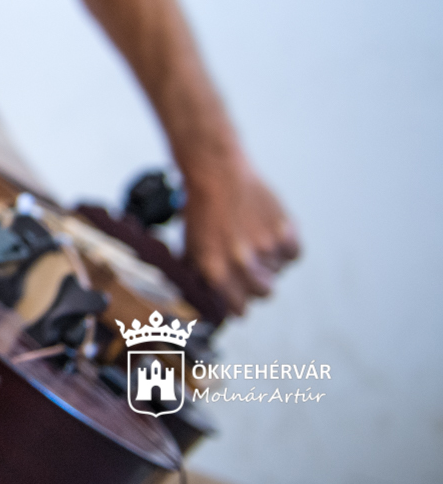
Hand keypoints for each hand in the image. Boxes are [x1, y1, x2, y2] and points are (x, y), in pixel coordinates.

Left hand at [181, 153, 300, 315]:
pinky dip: (286, 245)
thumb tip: (200, 303)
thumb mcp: (190, 246)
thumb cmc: (201, 209)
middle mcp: (241, 262)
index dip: (239, 305)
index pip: (239, 310)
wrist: (216, 173)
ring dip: (270, 261)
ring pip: (279, 271)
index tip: (240, 301)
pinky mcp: (284, 231)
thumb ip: (198, 277)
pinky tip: (270, 231)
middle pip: (265, 293)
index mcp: (215, 269)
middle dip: (258, 283)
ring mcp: (265, 247)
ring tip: (254, 237)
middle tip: (251, 267)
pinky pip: (294, 253)